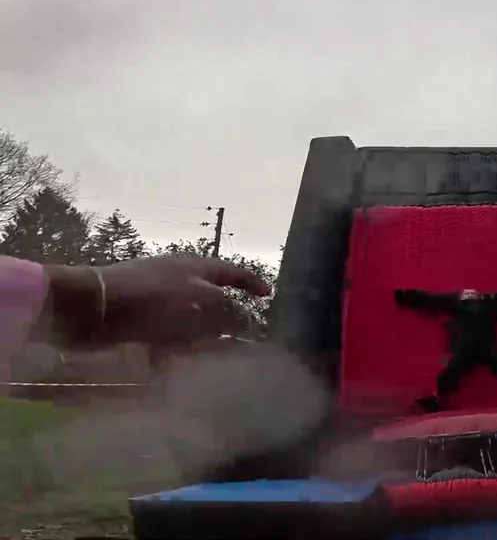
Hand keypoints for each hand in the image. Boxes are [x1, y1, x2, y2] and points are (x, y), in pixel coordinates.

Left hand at [42, 256, 271, 347]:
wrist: (91, 307)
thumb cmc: (150, 299)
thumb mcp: (198, 302)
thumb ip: (226, 311)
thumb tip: (242, 320)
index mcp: (196, 267)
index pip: (234, 272)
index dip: (253, 284)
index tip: (268, 297)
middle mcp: (179, 279)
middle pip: (212, 299)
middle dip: (225, 322)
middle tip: (238, 343)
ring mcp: (156, 298)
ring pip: (189, 322)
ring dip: (198, 341)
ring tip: (206, 361)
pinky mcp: (137, 319)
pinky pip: (164, 337)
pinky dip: (171, 350)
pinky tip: (173, 365)